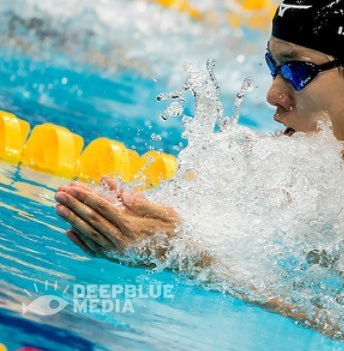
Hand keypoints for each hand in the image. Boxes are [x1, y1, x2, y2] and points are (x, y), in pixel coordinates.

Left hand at [54, 178, 178, 260]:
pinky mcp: (117, 259)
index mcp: (134, 227)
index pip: (104, 208)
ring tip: (58, 208)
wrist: (182, 258)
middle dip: (73, 205)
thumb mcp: (167, 213)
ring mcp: (118, 252)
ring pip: (89, 234)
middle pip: (92, 220)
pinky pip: (94, 250)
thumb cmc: (176, 231)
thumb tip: (123, 194)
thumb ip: (144, 204)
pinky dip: (79, 241)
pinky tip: (68, 232)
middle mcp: (122, 241)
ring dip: (72, 220)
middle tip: (58, 193)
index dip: (87, 197)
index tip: (73, 187)